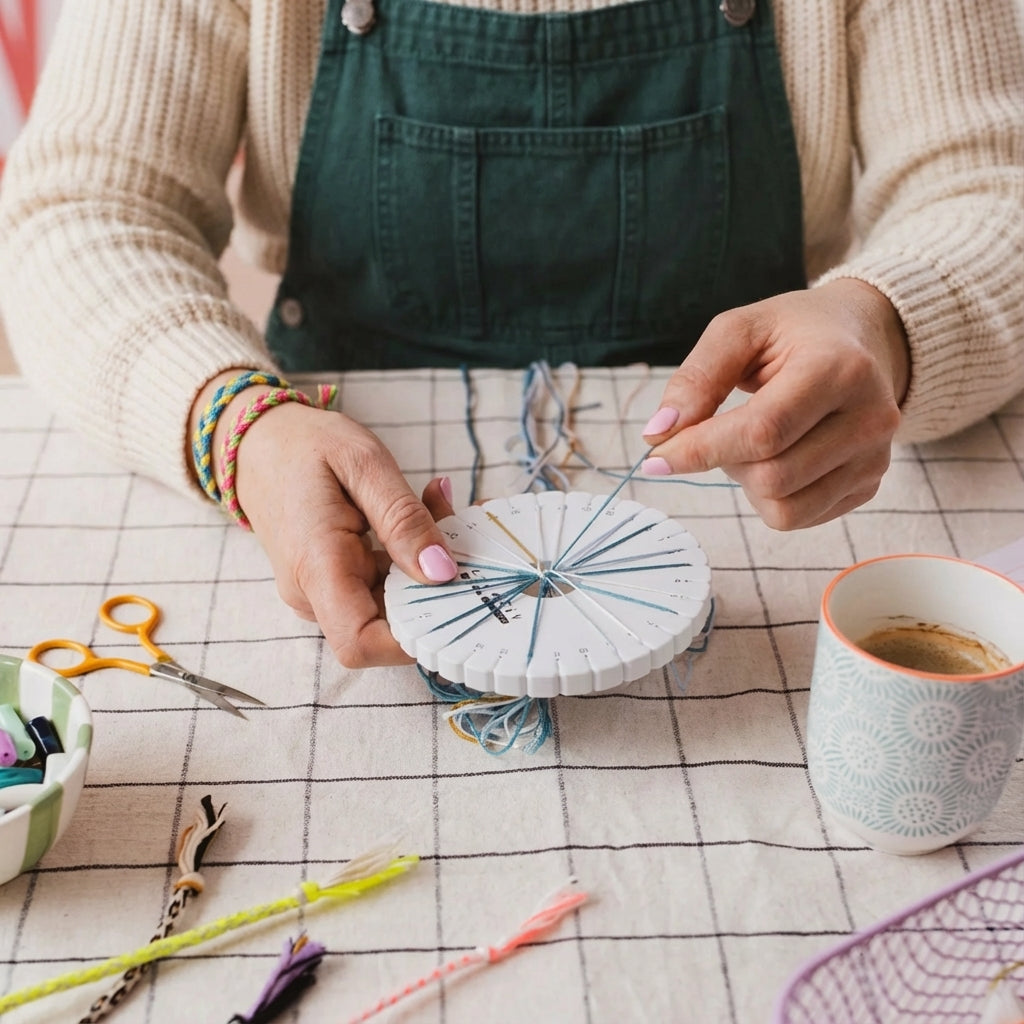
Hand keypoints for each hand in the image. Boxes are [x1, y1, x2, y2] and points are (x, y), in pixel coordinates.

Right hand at [190, 376, 457, 666]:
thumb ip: (403, 519)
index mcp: (317, 567)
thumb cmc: (304, 446)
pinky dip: (409, 558)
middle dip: (434, 589)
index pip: (360, 643)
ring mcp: (322, 593)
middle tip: (457, 526)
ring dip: (426, 567)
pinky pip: (381, 586)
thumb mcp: (364, 464)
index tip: (454, 600)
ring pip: (390, 605)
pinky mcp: (332, 584)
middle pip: (386, 626)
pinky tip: (421, 512)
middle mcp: (314, 593)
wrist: (258, 443)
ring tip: (437, 505)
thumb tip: (442, 572)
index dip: (411, 641)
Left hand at [640, 280, 909, 529]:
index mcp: (840, 369)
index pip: (762, 432)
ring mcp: (875, 458)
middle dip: (724, 461)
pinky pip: (799, 518)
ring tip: (751, 441)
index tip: (656, 456)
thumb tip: (658, 433)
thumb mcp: (739, 330)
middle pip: (772, 477)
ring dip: (746, 482)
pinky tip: (776, 456)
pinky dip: (770, 496)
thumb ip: (696, 379)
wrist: (860, 338)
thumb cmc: (792, 333)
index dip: (700, 450)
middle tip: (718, 428)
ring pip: (784, 509)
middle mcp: (870, 418)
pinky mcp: (869, 485)